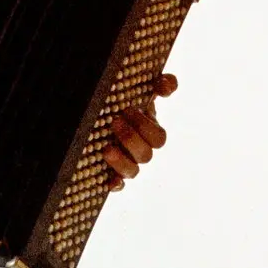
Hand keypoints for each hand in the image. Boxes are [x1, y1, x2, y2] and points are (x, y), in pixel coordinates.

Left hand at [104, 73, 176, 189]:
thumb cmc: (123, 103)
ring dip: (122, 160)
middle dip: (131, 138)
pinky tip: (111, 182)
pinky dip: (117, 184)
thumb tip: (167, 83)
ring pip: (134, 171)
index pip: (157, 137)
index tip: (128, 109)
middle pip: (146, 154)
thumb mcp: (139, 91)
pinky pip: (119, 185)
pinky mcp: (112, 174)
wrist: (100, 115)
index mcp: (150, 132)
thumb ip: (158, 84)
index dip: (145, 126)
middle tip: (115, 121)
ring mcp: (127, 163)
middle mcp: (141, 150)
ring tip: (107, 148)